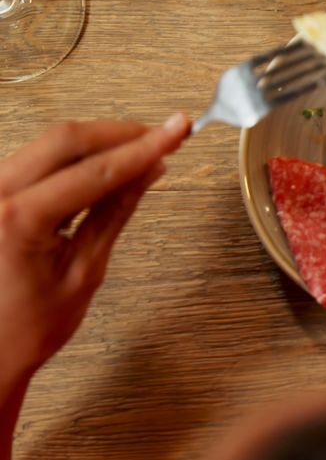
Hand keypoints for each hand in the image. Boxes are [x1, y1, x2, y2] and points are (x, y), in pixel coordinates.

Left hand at [0, 115, 188, 383]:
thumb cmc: (24, 328)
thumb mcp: (85, 271)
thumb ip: (114, 212)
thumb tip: (148, 172)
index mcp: (17, 218)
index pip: (94, 170)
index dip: (142, 148)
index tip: (175, 131)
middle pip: (65, 140)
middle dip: (119, 133)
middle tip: (163, 132)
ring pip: (48, 146)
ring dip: (98, 143)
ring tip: (142, 149)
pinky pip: (35, 162)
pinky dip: (74, 159)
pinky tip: (105, 165)